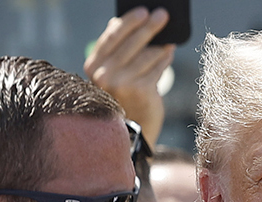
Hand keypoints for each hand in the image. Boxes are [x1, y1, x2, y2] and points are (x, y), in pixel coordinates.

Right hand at [84, 7, 175, 143]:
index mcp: (93, 66)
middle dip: (149, 26)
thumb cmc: (122, 96)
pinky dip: (164, 59)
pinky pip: (157, 67)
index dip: (128, 22)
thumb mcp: (112, 73)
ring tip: (168, 42)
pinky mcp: (140, 90)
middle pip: (131, 42)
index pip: (111, 36)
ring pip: (147, 54)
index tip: (143, 11)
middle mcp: (104, 75)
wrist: (131, 131)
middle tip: (163, 15)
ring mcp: (121, 83)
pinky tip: (168, 53)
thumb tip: (119, 20)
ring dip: (160, 46)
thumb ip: (114, 48)